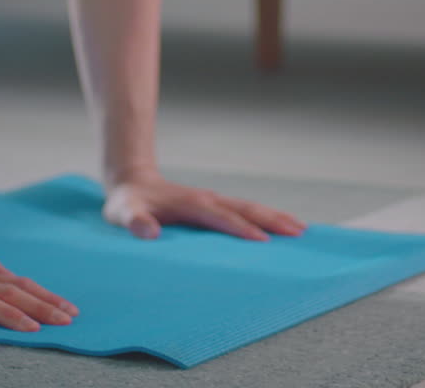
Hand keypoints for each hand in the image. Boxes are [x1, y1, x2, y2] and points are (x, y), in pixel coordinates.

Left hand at [103, 172, 307, 241]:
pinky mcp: (215, 206)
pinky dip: (266, 217)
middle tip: (299, 232)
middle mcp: (208, 200)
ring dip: (275, 217)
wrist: (131, 182)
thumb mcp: (122, 213)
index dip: (241, 229)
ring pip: (250, 207)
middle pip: (246, 208)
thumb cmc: (127, 203)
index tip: (263, 242)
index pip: (221, 217)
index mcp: (191, 204)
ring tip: (301, 230)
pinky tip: (280, 227)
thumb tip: (150, 232)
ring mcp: (213, 201)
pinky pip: (245, 211)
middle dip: (272, 219)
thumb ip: (134, 222)